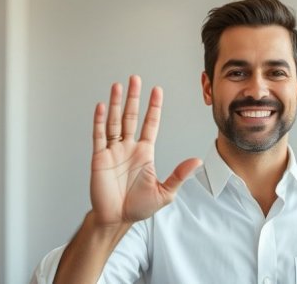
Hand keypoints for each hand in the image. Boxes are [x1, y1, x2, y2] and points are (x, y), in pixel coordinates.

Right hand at [90, 75, 201, 226]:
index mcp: (144, 152)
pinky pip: (99, 136)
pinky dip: (100, 121)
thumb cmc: (139, 207)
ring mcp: (113, 151)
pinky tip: (102, 107)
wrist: (117, 219)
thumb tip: (197, 161)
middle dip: (134, 98)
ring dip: (116, 104)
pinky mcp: (99, 158)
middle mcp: (129, 147)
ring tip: (118, 86)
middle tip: (135, 79)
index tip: (157, 90)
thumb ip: (179, 175)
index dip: (154, 107)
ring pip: (114, 122)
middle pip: (131, 116)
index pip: (150, 124)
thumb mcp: (164, 192)